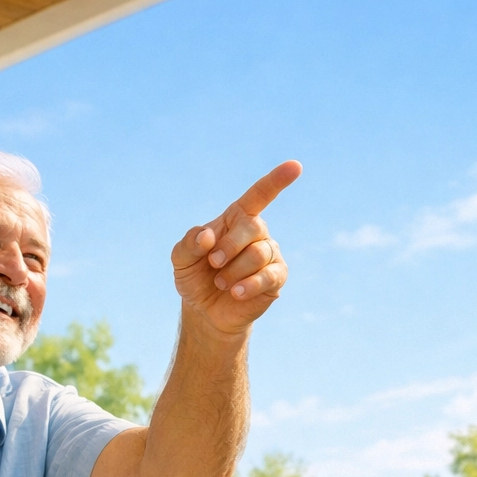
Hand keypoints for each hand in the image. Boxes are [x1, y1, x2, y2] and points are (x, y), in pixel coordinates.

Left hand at [171, 161, 301, 333]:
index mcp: (237, 219)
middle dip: (229, 246)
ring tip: (221, 282)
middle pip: (253, 226)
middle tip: (214, 263)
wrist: (205, 310)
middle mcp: (258, 233)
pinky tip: (236, 293)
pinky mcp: (277, 279)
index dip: (277, 181)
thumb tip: (208, 237)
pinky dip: (248, 285)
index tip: (295, 166)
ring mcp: (270, 255)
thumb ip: (189, 242)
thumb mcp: (181, 258)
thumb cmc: (195, 277)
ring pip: (259, 253)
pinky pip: (269, 276)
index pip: (259, 195)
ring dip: (234, 270)